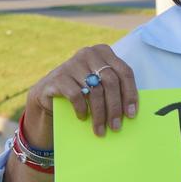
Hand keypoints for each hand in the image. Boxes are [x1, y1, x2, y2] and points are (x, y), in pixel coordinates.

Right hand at [22, 44, 137, 145]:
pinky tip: (83, 117)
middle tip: (116, 127)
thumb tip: (131, 111)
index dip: (130, 94)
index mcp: (104, 52)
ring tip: (100, 130)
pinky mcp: (59, 76)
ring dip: (100, 114)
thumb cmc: (82, 89)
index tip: (131, 114)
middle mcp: (89, 53)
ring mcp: (73, 63)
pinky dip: (82, 109)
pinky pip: (76, 95)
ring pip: (95, 90)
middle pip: (111, 82)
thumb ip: (115, 88)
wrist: (49, 91)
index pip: (125, 72)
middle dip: (115, 107)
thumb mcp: (100, 83)